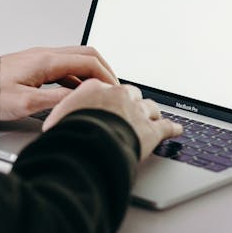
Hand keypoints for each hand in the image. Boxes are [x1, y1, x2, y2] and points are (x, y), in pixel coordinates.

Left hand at [0, 46, 118, 120]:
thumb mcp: (26, 103)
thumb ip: (57, 100)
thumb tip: (83, 98)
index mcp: (47, 61)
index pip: (89, 61)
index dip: (107, 76)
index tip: (115, 90)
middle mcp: (46, 54)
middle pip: (87, 54)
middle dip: (104, 70)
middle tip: (114, 88)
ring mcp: (41, 58)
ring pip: (76, 59)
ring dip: (91, 73)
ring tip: (99, 91)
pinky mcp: (35, 65)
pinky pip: (64, 66)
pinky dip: (77, 77)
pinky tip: (77, 92)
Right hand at [42, 80, 182, 160]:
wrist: (89, 145)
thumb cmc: (71, 133)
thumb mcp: (56, 120)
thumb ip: (61, 117)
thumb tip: (54, 125)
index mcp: (95, 88)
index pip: (103, 87)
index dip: (106, 96)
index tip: (106, 101)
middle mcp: (119, 95)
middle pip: (130, 93)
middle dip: (131, 100)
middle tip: (130, 107)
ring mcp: (137, 111)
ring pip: (150, 107)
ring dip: (152, 112)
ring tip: (154, 116)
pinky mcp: (152, 130)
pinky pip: (167, 127)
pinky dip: (173, 128)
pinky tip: (177, 130)